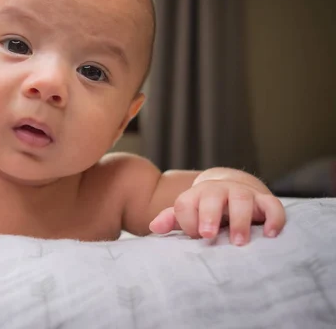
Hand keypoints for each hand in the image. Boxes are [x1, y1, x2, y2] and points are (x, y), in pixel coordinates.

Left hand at [148, 179, 285, 245]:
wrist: (233, 185)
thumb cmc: (207, 207)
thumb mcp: (190, 211)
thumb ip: (172, 219)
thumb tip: (154, 228)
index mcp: (197, 195)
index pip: (186, 205)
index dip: (187, 221)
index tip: (194, 236)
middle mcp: (220, 191)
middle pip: (212, 197)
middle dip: (209, 215)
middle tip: (207, 236)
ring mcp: (243, 193)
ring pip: (242, 200)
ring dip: (239, 221)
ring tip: (238, 242)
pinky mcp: (265, 200)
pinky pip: (272, 206)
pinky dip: (273, 218)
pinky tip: (270, 234)